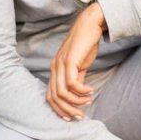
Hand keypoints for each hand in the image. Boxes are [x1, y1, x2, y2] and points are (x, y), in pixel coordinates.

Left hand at [46, 3, 106, 120]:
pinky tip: (90, 91)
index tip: (71, 115)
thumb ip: (77, 78)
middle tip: (80, 115)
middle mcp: (54, 67)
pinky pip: (72, 83)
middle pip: (54, 97)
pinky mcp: (69, 60)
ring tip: (88, 101)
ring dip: (76, 101)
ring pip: (62, 92)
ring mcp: (60, 63)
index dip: (59, 109)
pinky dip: (81, 90)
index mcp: (55, 69)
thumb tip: (78, 93)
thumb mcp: (80, 64)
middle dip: (67, 110)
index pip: (50, 95)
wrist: (89, 25)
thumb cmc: (85, 44)